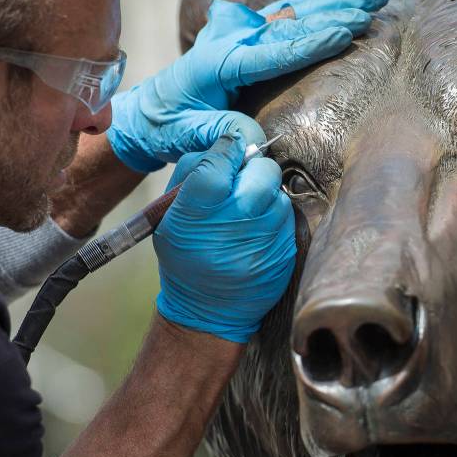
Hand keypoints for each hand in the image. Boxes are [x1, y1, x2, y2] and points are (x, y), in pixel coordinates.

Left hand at [108, 0, 388, 171]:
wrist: (148, 112)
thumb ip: (218, 132)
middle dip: (334, 14)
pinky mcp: (249, 38)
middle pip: (291, 23)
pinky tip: (347, 0)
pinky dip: (320, 7)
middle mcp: (232, 40)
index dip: (309, 43)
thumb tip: (253, 140)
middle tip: (371, 8)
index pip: (272, 51)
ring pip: (295, 12)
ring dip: (335, 3)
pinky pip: (289, 17)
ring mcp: (241, 35)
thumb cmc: (166, 127)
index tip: (343, 35)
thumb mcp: (186, 134)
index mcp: (218, 62)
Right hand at [153, 135, 294, 342]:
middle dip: (253, 169)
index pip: (219, 162)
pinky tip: (257, 230)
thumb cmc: (185, 255)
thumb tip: (226, 145)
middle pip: (262, 170)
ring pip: (278, 192)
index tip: (230, 150)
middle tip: (242, 181)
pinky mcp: (285, 252)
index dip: (227, 149)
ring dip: (265, 194)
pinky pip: (288, 217)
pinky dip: (274, 216)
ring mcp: (264, 240)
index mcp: (196, 213)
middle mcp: (233, 224)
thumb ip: (193, 173)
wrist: (208, 311)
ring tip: (247, 211)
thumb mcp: (169, 217)